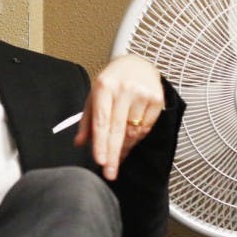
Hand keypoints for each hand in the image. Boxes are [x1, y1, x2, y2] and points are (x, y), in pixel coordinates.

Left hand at [74, 54, 163, 180]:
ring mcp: (142, 94)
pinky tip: (129, 141)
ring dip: (124, 148)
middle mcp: (124, 89)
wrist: (138, 63)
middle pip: (118, 129)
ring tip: (117, 156)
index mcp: (104, 86)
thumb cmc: (112, 81)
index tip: (100, 161)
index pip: (102, 120)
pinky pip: (146, 128)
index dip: (101, 142)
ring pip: (133, 132)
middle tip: (109, 173)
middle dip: (113, 154)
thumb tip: (79, 143)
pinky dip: (136, 138)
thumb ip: (87, 120)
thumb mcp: (94, 96)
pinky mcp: (157, 99)